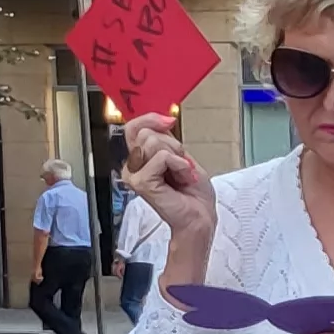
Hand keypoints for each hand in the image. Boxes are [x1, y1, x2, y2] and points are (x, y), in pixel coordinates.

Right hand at [120, 115, 213, 235]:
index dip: (150, 119)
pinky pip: (162, 157)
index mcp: (140, 158)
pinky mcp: (141, 182)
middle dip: (172, 146)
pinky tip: (182, 179)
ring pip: (153, 143)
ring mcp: (134, 175)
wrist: (200, 215)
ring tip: (181, 175)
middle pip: (146, 133)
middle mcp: (133, 166)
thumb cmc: (193, 192)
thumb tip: (164, 118)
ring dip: (177, 157)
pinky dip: (179, 165)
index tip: (169, 121)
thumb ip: (166, 138)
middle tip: (181, 166)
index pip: (134, 127)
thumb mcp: (181, 156)